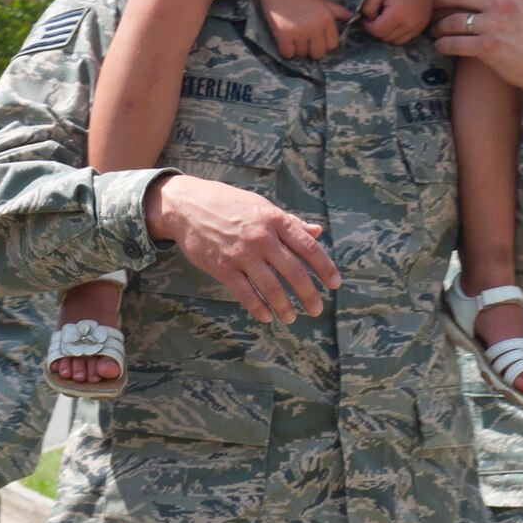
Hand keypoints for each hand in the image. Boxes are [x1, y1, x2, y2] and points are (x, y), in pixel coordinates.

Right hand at [145, 173, 340, 323]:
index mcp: (275, 220)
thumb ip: (290, 222)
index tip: (335, 284)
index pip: (309, 247)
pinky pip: (245, 294)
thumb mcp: (261, 206)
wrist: (187, 205)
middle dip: (309, 295)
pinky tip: (267, 316)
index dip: (325, 268)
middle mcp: (262, 237)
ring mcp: (242, 254)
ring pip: (271, 287)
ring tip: (291, 318)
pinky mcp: (222, 268)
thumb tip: (318, 231)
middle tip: (316, 309)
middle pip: (294, 272)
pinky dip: (258, 308)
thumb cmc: (227, 204)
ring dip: (285, 307)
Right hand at [260, 0, 351, 60]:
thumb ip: (338, 11)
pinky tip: (283, 39)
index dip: (323, 43)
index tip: (314, 37)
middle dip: (311, 49)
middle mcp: (316, 27)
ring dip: (297, 48)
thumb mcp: (322, 1)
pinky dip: (285, 50)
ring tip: (292, 35)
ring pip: (302, 54)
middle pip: (318, 54)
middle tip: (302, 39)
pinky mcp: (284, 35)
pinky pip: (288, 54)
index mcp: (327, 19)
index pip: (332, 45)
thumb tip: (354, 17)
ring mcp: (300, 32)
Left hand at [361, 0, 432, 45]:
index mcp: (398, 16)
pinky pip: (408, 37)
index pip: (376, 32)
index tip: (367, 15)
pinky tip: (396, 20)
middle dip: (377, 29)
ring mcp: (419, 25)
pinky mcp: (424, 23)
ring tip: (385, 18)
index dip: (367, 25)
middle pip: (386, 38)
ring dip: (388, 33)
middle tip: (376, 15)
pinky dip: (399, 33)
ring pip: (397, 41)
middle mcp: (411, 24)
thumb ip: (367, 8)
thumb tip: (367, 20)